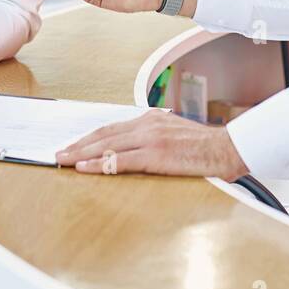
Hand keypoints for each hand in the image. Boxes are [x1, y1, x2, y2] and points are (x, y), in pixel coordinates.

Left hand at [55, 111, 248, 180]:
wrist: (229, 148)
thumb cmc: (206, 147)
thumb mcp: (175, 135)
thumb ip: (155, 139)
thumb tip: (138, 151)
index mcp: (151, 120)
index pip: (112, 128)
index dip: (90, 138)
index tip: (74, 146)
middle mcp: (147, 125)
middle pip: (104, 135)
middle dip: (79, 145)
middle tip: (60, 154)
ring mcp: (150, 139)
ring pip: (106, 146)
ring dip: (81, 154)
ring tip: (64, 161)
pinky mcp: (156, 155)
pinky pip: (120, 160)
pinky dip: (99, 164)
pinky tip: (84, 168)